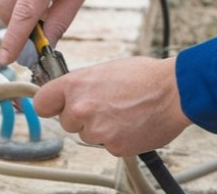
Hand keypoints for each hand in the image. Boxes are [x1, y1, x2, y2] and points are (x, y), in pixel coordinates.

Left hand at [32, 56, 190, 156]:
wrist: (174, 91)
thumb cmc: (145, 76)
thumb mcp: (105, 70)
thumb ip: (82, 85)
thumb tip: (69, 95)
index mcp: (76, 85)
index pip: (42, 103)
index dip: (50, 105)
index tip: (56, 106)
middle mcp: (81, 109)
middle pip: (67, 122)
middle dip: (82, 117)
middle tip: (106, 105)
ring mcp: (97, 130)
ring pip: (88, 135)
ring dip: (101, 128)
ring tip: (123, 112)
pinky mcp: (114, 147)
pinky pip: (107, 145)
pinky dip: (118, 138)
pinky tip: (132, 123)